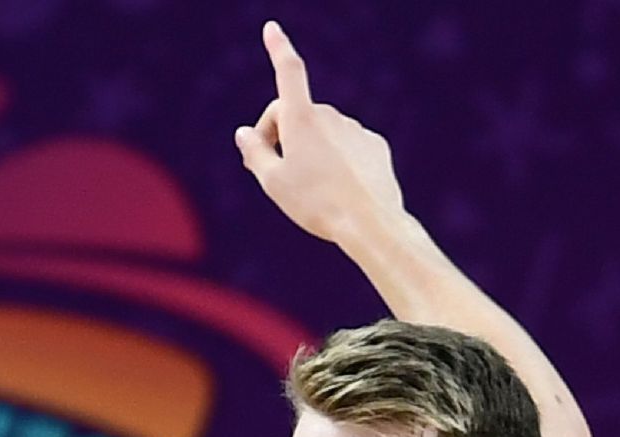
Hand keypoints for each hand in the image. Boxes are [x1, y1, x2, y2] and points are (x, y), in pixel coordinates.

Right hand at [234, 21, 405, 243]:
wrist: (370, 224)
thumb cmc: (316, 204)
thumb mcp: (272, 183)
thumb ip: (254, 153)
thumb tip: (245, 133)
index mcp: (301, 119)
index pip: (288, 72)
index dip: (278, 48)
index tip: (272, 28)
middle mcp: (330, 116)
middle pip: (295, 115)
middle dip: (280, 134)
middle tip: (272, 170)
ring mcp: (355, 129)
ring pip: (323, 133)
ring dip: (310, 149)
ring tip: (310, 187)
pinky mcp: (374, 146)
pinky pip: (348, 146)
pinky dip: (337, 159)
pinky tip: (338, 187)